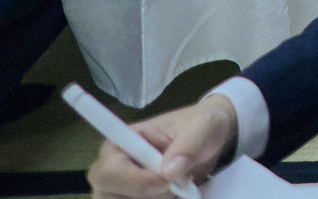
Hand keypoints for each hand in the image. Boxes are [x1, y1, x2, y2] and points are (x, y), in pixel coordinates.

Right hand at [88, 95, 235, 197]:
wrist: (208, 136)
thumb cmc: (201, 125)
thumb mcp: (204, 127)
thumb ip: (189, 145)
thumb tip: (170, 172)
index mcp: (122, 142)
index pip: (109, 171)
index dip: (136, 182)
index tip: (167, 181)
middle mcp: (113, 167)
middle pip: (110, 196)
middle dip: (148, 195)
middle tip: (176, 184)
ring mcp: (118, 188)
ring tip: (176, 187)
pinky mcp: (130, 198)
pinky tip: (174, 195)